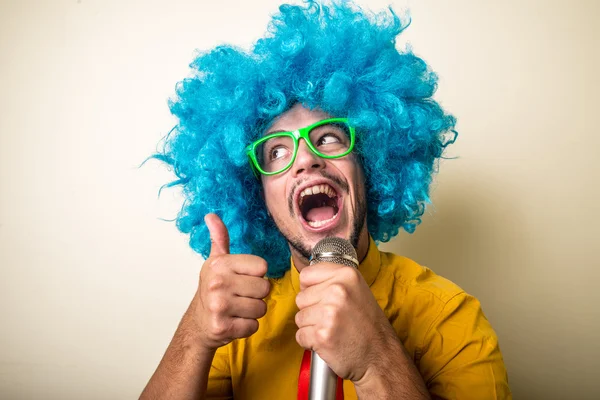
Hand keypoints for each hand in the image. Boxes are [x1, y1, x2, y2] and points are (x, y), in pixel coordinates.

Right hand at [191, 213, 270, 350]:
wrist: (198, 323)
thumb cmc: (212, 290)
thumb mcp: (215, 262)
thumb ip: (219, 238)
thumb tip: (211, 215)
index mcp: (220, 264)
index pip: (262, 267)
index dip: (256, 275)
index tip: (241, 279)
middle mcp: (218, 283)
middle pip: (265, 288)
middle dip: (256, 295)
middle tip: (240, 296)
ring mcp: (220, 306)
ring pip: (261, 308)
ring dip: (253, 312)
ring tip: (237, 309)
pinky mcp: (223, 327)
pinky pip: (254, 326)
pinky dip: (247, 327)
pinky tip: (234, 321)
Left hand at [294, 263, 395, 381]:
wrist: (380, 356)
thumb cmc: (369, 326)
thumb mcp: (358, 290)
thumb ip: (333, 280)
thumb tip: (305, 281)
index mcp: (346, 275)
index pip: (306, 275)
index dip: (310, 289)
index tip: (321, 298)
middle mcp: (338, 290)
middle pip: (300, 297)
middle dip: (311, 310)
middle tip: (332, 318)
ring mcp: (329, 313)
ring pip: (299, 317)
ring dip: (311, 327)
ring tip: (332, 330)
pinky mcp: (322, 335)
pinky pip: (300, 336)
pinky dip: (310, 342)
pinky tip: (328, 341)